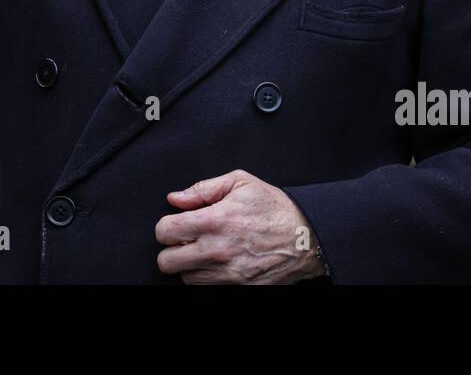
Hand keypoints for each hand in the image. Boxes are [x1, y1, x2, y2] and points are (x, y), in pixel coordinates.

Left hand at [154, 169, 325, 283]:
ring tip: (205, 250)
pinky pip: (207, 288)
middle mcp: (217, 250)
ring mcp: (227, 273)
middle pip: (167, 262)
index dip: (167, 226)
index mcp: (214, 220)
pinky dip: (206, 277)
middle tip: (186, 240)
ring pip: (185, 277)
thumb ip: (203, 189)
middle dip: (172, 249)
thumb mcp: (240, 183)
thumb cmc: (274, 207)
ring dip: (189, 265)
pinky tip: (217, 262)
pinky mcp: (237, 287)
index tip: (178, 223)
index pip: (165, 232)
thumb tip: (175, 199)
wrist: (306, 238)